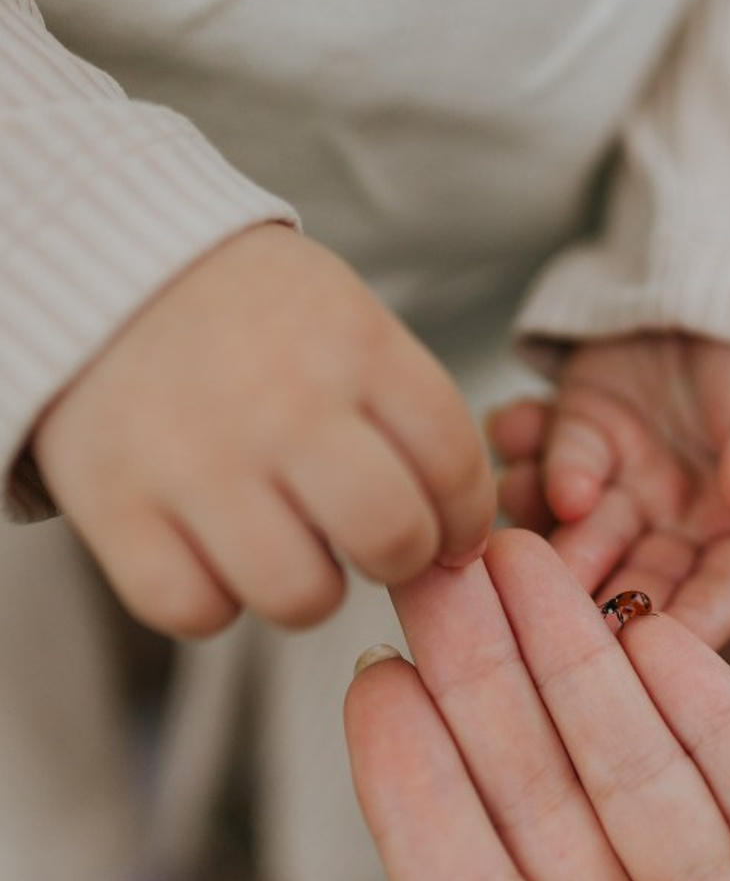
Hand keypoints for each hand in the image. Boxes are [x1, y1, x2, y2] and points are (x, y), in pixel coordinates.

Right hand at [34, 224, 493, 636]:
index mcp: (358, 347)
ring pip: (300, 595)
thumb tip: (457, 529)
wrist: (110, 269)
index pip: (454, 463)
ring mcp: (197, 458)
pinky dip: (214, 602)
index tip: (455, 532)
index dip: (468, 517)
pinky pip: (195, 610)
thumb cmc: (255, 312)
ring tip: (294, 550)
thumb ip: (410, 410)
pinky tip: (218, 557)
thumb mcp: (352, 318)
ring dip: (311, 590)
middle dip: (402, 559)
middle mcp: (285, 404)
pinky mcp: (115, 505)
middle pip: (390, 536)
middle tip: (379, 545)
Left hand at [489, 334, 729, 646]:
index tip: (648, 650)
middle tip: (555, 612)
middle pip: (641, 574)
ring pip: (581, 526)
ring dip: (548, 532)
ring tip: (517, 532)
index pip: (729, 589)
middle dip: (598, 597)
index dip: (694, 622)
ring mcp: (628, 482)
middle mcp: (685, 525)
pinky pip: (547, 453)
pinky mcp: (582, 432)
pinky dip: (525, 447)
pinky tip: (513, 430)